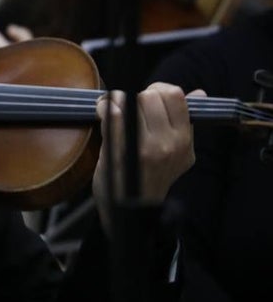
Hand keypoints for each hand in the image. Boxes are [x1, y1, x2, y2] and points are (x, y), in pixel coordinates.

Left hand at [93, 83, 196, 232]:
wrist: (131, 212)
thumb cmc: (149, 176)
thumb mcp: (175, 151)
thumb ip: (183, 122)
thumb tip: (198, 93)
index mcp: (185, 141)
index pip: (177, 97)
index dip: (159, 89)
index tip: (147, 97)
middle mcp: (170, 145)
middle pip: (152, 95)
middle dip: (136, 94)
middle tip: (126, 103)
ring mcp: (146, 149)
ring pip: (132, 101)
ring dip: (116, 99)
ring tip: (111, 106)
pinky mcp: (121, 153)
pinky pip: (113, 116)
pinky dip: (105, 107)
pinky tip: (102, 111)